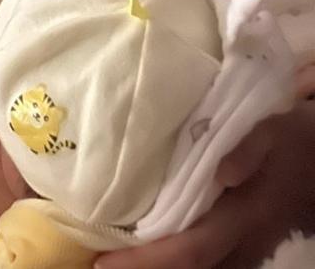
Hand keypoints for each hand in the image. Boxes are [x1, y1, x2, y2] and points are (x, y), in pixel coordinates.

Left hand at [94, 99, 314, 268]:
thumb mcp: (270, 130)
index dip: (146, 260)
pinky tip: (140, 250)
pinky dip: (172, 261)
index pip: (189, 248)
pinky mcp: (240, 247)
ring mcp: (243, 251)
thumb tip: (222, 172)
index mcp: (243, 216)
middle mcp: (242, 244)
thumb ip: (247, 147)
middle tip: (93, 264)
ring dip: (156, 267)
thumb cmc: (284, 139)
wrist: (313, 159)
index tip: (103, 263)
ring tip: (109, 259)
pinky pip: (204, 263)